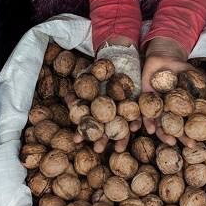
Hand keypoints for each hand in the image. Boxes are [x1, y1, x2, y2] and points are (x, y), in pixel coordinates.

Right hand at [69, 38, 142, 153]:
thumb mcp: (87, 76)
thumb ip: (79, 87)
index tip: (76, 141)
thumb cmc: (101, 68)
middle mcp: (112, 112)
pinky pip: (138, 114)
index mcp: (98, 109)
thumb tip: (68, 99)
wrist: (120, 56)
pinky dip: (137, 121)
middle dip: (102, 140)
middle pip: (107, 129)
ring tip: (118, 149)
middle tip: (97, 150)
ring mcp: (125, 109)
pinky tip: (135, 127)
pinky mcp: (138, 103)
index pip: (90, 123)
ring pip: (123, 126)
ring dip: (121, 138)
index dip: (83, 132)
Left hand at [141, 37, 205, 147]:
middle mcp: (166, 110)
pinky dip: (146, 120)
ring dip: (162, 133)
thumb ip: (205, 93)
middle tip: (183, 145)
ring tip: (168, 140)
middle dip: (176, 137)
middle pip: (170, 128)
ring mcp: (155, 105)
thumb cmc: (182, 69)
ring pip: (157, 123)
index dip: (187, 135)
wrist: (165, 54)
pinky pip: (143, 112)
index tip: (194, 144)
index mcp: (178, 109)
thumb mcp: (197, 79)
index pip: (182, 125)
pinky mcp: (144, 98)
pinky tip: (148, 129)